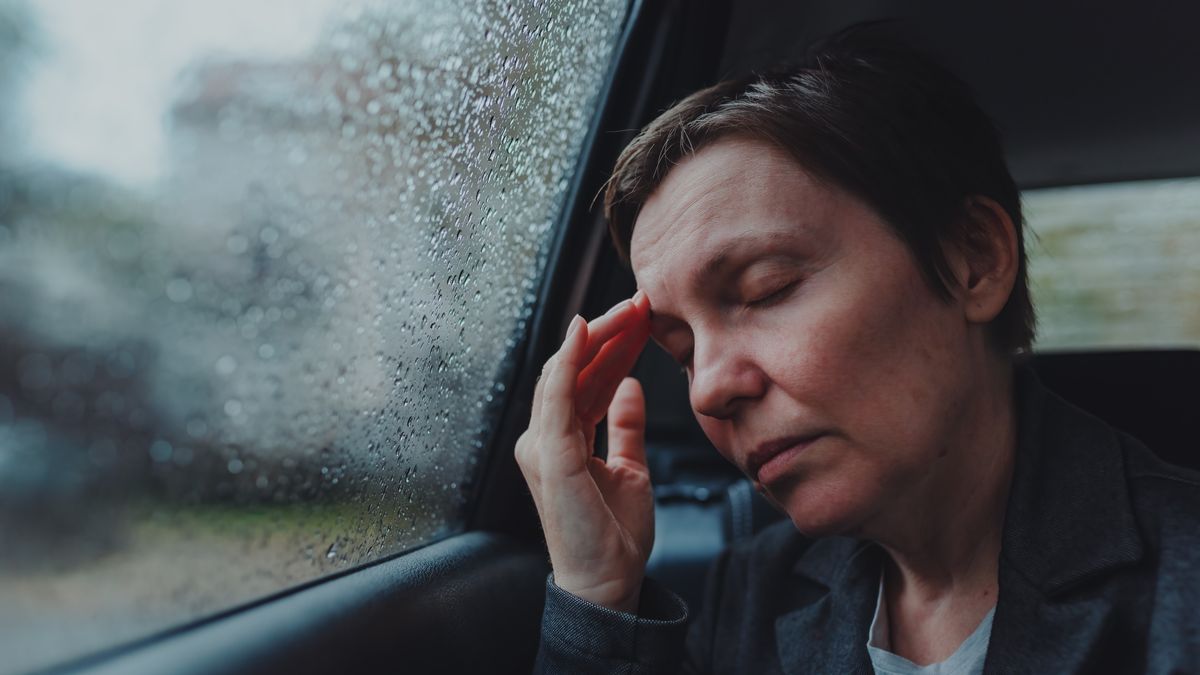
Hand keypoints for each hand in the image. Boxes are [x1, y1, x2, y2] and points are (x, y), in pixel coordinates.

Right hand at [515, 291, 652, 612]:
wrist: (608, 582)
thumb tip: (632, 387)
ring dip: (597, 336)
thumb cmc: (613, 534)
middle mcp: (545, 437)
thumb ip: (625, 427)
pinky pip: (556, 396)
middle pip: (575, 369)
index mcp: (563, 440)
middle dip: (608, 332)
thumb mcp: (631, 469)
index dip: (614, 347)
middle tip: (641, 302)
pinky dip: (568, 360)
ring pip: (566, 372)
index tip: (646, 319)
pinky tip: (585, 332)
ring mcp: (542, 444)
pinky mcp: (549, 454)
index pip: (587, 379)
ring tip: (628, 309)